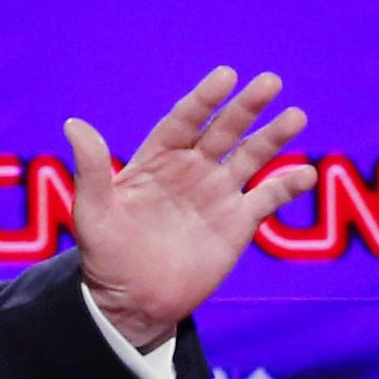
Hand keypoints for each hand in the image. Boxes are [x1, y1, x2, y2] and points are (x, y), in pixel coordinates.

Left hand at [65, 67, 317, 352]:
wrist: (133, 303)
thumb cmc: (106, 256)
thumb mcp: (92, 212)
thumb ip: (91, 169)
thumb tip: (74, 124)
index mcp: (158, 159)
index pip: (185, 120)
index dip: (205, 99)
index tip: (226, 76)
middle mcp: (192, 170)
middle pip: (224, 130)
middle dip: (247, 107)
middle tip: (271, 82)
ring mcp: (217, 195)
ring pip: (250, 157)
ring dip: (273, 137)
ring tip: (296, 117)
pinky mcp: (237, 224)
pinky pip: (266, 199)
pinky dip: (286, 186)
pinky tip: (304, 173)